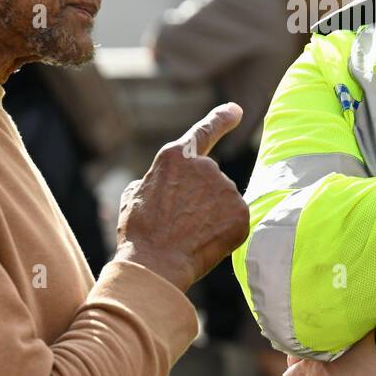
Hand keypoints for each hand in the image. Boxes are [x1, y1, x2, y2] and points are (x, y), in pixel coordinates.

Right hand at [116, 102, 249, 291]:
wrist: (155, 264)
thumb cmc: (139, 233)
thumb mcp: (134, 195)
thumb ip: (157, 180)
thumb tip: (164, 185)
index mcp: (175, 156)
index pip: (204, 131)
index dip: (222, 119)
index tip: (235, 110)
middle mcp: (205, 166)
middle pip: (210, 180)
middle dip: (200, 198)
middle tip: (179, 224)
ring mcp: (225, 187)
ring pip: (223, 201)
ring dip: (211, 215)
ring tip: (188, 236)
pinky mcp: (240, 211)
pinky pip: (235, 220)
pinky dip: (224, 231)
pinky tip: (205, 243)